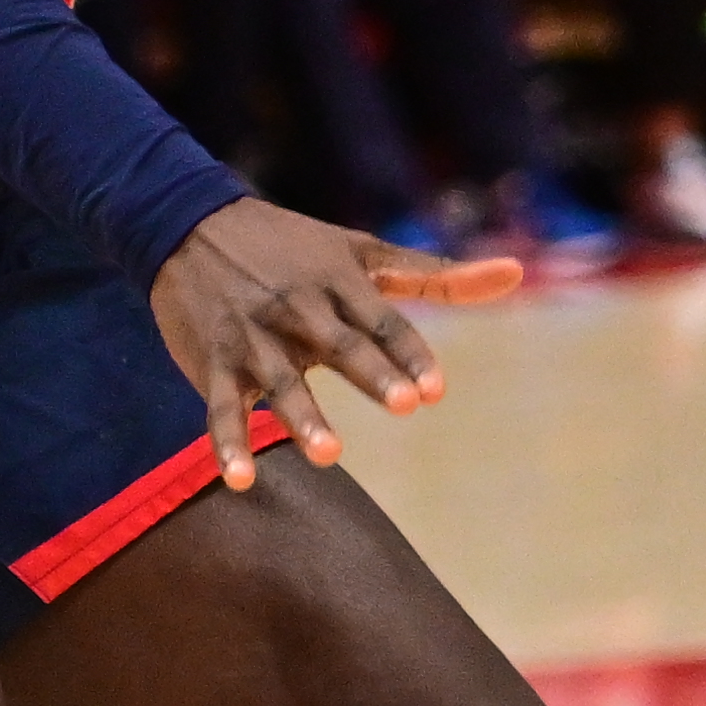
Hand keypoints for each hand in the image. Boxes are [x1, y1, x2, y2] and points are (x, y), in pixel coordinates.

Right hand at [144, 200, 527, 493]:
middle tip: (404, 405)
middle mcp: (298, 308)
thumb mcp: (364, 252)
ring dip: (302, 416)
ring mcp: (253, 337)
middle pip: (339, 345)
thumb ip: (439, 274)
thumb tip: (518, 272)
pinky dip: (227, 442)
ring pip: (279, 380)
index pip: (382, 321)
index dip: (410, 353)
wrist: (188, 225)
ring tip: (330, 454)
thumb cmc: (294, 247)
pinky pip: (221, 406)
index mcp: (338, 281)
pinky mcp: (215, 363)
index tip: (436, 390)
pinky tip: (241, 480)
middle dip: (370, 374)